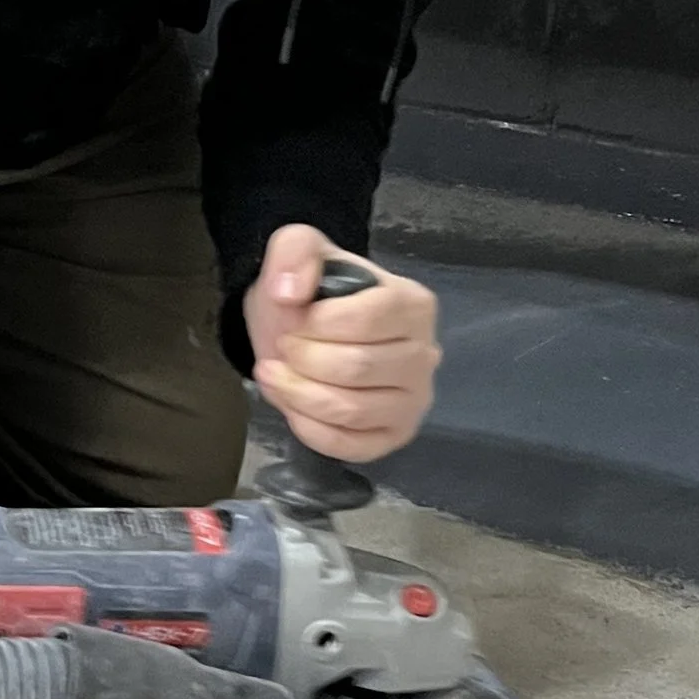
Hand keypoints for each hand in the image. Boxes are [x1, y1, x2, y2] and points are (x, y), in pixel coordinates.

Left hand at [243, 223, 439, 462]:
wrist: (306, 330)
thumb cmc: (312, 294)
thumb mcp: (299, 251)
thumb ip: (295, 252)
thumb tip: (290, 292)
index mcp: (413, 304)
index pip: (367, 320)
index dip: (316, 324)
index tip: (290, 319)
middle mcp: (425, 354)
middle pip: (358, 368)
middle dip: (302, 361)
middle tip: (279, 350)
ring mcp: (414, 400)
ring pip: (353, 411)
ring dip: (299, 396)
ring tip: (273, 376)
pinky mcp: (394, 436)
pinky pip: (353, 447)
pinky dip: (311, 430)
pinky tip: (292, 407)